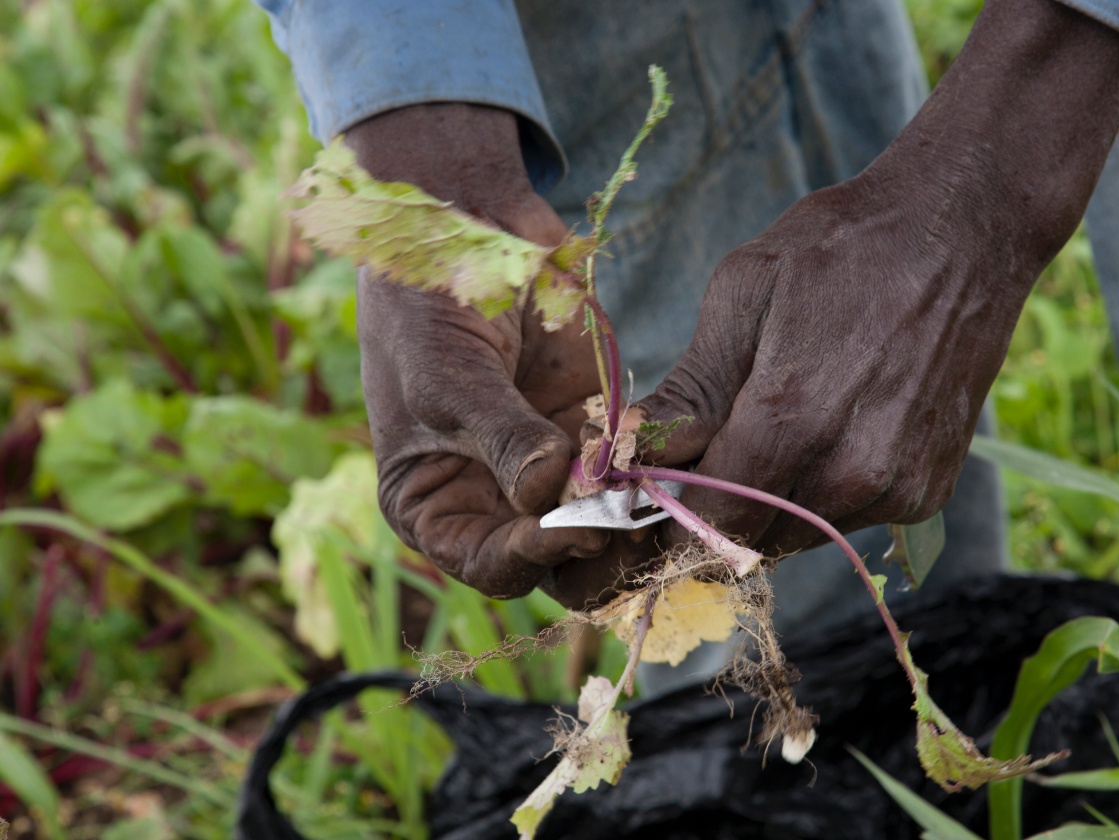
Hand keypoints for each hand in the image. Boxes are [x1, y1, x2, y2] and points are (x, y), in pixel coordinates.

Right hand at [347, 103, 649, 607]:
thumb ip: (501, 438)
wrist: (464, 225)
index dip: (529, 559)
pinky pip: (628, 467)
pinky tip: (666, 453)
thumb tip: (544, 494)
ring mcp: (547, 464)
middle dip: (592, 542)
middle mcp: (492, 498)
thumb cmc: (427, 307)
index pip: (488, 564)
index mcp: (434, 505)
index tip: (572, 531)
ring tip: (654, 491)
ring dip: (629, 511)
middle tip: (629, 517)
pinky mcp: (592, 427)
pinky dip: (650, 466)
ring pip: (599, 519)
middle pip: (552, 555)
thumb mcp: (449, 376)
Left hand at [637, 0, 1118, 555]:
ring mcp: (897, 488)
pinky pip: (850, 520)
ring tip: (777, 424)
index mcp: (791, 420)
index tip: (652, 486)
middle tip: (711, 446)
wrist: (964, 230)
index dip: (670, 511)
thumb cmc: (843, 247)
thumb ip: (692, 386)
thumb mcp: (746, 291)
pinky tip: (831, 427)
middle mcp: (850, 471)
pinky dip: (823, 493)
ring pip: (800, 534)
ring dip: (770, 502)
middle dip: (717, 506)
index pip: (707, 519)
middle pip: (751, 538)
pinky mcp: (928, 492)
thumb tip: (631, 451)